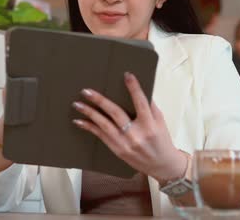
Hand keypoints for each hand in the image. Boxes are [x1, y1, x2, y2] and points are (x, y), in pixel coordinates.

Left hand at [72, 72, 188, 184]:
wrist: (161, 165)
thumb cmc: (162, 140)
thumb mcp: (160, 122)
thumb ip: (150, 107)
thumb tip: (138, 89)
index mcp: (150, 125)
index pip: (141, 103)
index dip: (134, 88)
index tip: (126, 75)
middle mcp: (136, 135)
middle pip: (116, 113)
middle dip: (100, 101)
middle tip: (86, 91)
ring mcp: (125, 144)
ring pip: (104, 125)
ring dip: (89, 113)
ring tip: (77, 104)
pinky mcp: (117, 150)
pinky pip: (101, 136)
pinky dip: (89, 127)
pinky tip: (79, 121)